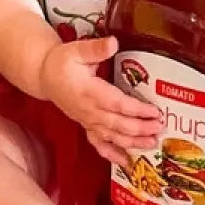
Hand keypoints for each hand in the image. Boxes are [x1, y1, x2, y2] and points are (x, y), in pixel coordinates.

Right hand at [40, 36, 163, 165]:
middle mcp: (89, 110)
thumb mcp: (76, 50)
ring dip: (133, 142)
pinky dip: (113, 155)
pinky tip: (126, 162)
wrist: (44, 76)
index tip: (155, 111)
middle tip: (160, 127)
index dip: (137, 110)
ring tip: (152, 143)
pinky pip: (99, 144)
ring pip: (112, 136)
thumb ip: (95, 48)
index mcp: (88, 91)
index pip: (117, 103)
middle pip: (118, 124)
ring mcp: (87, 121)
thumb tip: (113, 43)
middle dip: (141, 128)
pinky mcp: (86, 126)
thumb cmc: (61, 62)